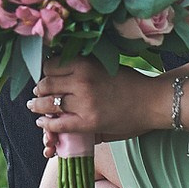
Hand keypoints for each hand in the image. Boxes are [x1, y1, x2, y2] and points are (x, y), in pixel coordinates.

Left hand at [29, 57, 162, 144]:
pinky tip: (43, 123)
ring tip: (35, 107)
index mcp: (85, 63)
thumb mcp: (104, 65)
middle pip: (46, 84)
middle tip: (37, 93)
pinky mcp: (88, 122)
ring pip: (48, 103)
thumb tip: (56, 71)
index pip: (51, 65)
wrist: (153, 101)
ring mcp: (84, 102)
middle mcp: (81, 80)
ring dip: (38, 106)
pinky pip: (58, 123)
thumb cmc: (131, 83)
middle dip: (39, 90)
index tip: (44, 76)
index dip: (45, 72)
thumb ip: (82, 68)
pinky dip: (47, 124)